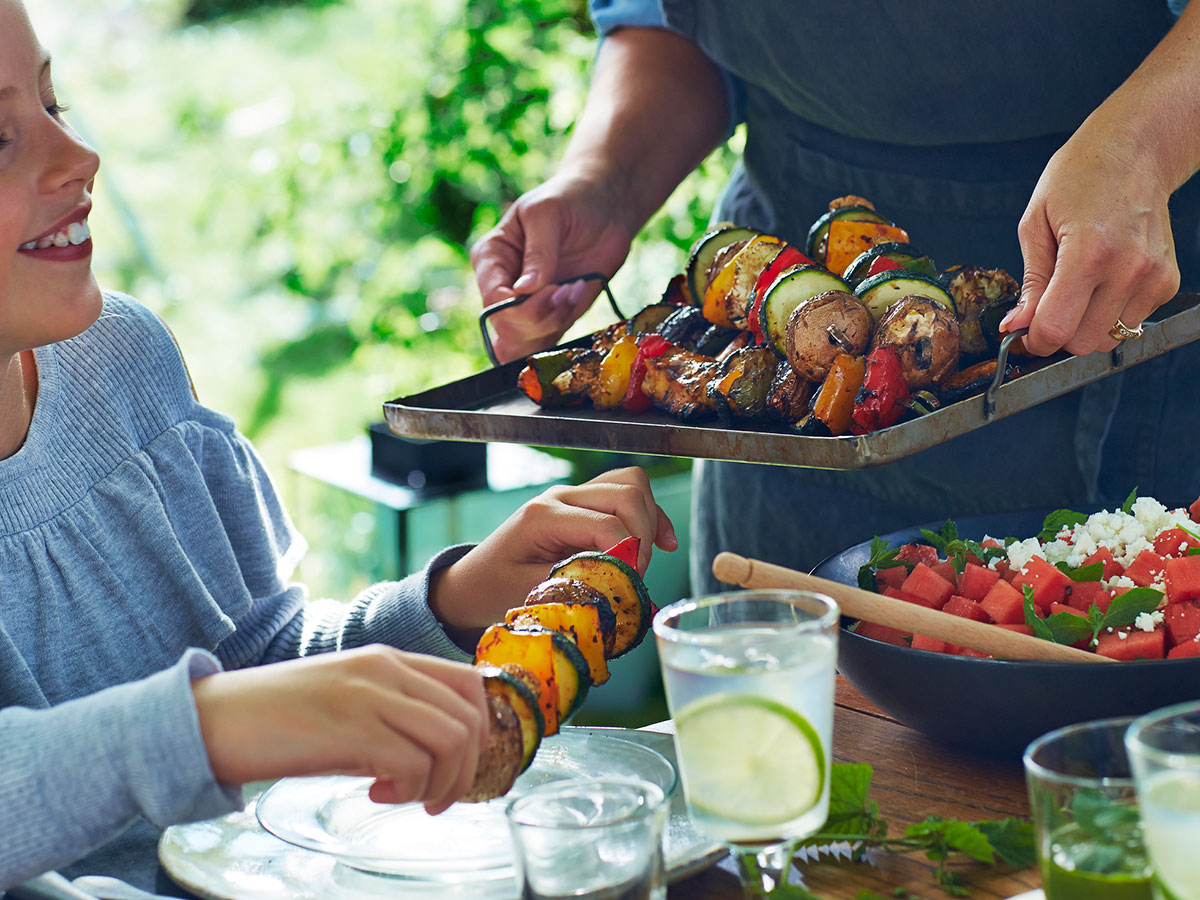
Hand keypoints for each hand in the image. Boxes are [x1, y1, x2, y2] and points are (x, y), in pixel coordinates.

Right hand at [192, 646, 486, 814]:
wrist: (210, 720)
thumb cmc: (276, 718)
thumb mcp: (345, 702)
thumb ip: (390, 714)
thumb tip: (433, 757)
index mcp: (388, 658)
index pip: (469, 682)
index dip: (481, 729)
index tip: (459, 764)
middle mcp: (386, 669)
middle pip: (470, 716)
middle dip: (467, 768)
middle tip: (434, 798)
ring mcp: (369, 695)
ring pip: (452, 739)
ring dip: (440, 784)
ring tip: (405, 799)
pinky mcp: (350, 729)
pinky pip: (414, 763)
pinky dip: (408, 790)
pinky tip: (374, 796)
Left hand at [431, 466, 677, 628]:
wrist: (471, 581)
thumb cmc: (493, 588)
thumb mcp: (528, 593)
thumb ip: (575, 583)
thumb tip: (622, 586)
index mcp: (544, 516)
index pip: (606, 524)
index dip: (629, 555)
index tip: (631, 585)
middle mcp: (560, 496)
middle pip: (626, 493)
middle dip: (644, 534)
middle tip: (638, 574)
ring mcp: (572, 496)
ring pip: (630, 484)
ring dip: (649, 519)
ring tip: (648, 557)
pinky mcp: (582, 504)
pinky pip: (624, 493)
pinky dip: (649, 514)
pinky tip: (664, 542)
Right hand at [471, 171, 633, 362]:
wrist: (605, 208)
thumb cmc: (569, 199)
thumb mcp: (548, 213)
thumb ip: (538, 252)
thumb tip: (525, 289)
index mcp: (491, 259)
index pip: (494, 301)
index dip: (522, 307)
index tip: (555, 287)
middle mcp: (503, 287)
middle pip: (507, 329)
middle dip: (542, 317)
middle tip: (569, 288)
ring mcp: (527, 306)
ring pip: (525, 344)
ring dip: (556, 323)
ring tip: (575, 288)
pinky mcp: (551, 316)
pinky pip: (547, 344)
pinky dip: (565, 328)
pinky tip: (578, 295)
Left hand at [1002, 123, 1179, 356]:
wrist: (1135, 152)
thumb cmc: (1079, 178)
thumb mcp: (1035, 224)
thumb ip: (1030, 283)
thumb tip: (1017, 325)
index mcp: (1088, 253)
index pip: (1056, 328)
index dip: (1034, 339)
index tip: (1025, 332)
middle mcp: (1127, 269)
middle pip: (1082, 343)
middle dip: (1059, 333)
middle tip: (1050, 306)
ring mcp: (1152, 276)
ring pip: (1108, 338)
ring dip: (1087, 325)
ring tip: (1081, 285)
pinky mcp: (1167, 280)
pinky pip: (1131, 322)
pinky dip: (1111, 313)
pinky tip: (1104, 281)